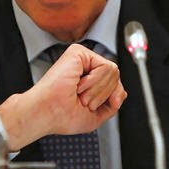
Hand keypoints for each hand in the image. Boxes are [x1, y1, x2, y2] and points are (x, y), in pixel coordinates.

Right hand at [0, 44, 126, 150]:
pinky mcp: (79, 52)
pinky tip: (78, 84)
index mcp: (88, 79)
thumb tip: (122, 92)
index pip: (114, 82)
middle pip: (116, 76)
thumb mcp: (96, 115)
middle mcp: (86, 66)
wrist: (46, 113)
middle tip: (81, 99)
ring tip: (78, 93)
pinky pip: (106, 67)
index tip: (88, 106)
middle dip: (102, 95)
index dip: (109, 98)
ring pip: (113, 71)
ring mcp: (83, 58)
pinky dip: (94, 82)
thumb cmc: (62, 116)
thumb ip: (113, 103)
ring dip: (97, 90)